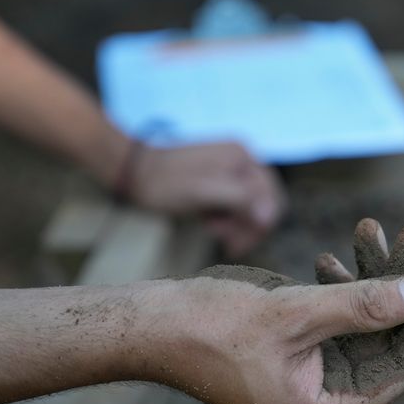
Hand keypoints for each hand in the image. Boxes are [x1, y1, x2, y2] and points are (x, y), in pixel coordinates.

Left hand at [130, 142, 284, 256]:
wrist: (131, 171)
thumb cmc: (164, 183)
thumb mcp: (203, 192)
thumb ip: (240, 200)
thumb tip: (269, 216)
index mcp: (243, 157)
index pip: (272, 199)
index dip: (259, 226)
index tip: (235, 245)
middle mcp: (243, 158)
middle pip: (265, 202)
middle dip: (248, 226)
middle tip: (224, 242)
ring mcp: (232, 167)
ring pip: (251, 205)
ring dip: (236, 223)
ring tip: (212, 228)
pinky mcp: (221, 178)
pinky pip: (237, 203)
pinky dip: (227, 216)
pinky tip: (209, 221)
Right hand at [137, 211, 403, 403]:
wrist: (153, 323)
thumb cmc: (212, 328)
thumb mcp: (297, 314)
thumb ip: (366, 305)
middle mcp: (327, 393)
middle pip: (388, 332)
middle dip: (401, 279)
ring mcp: (313, 368)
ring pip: (362, 315)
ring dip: (368, 272)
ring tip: (372, 227)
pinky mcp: (298, 344)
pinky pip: (334, 311)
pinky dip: (339, 281)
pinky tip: (333, 255)